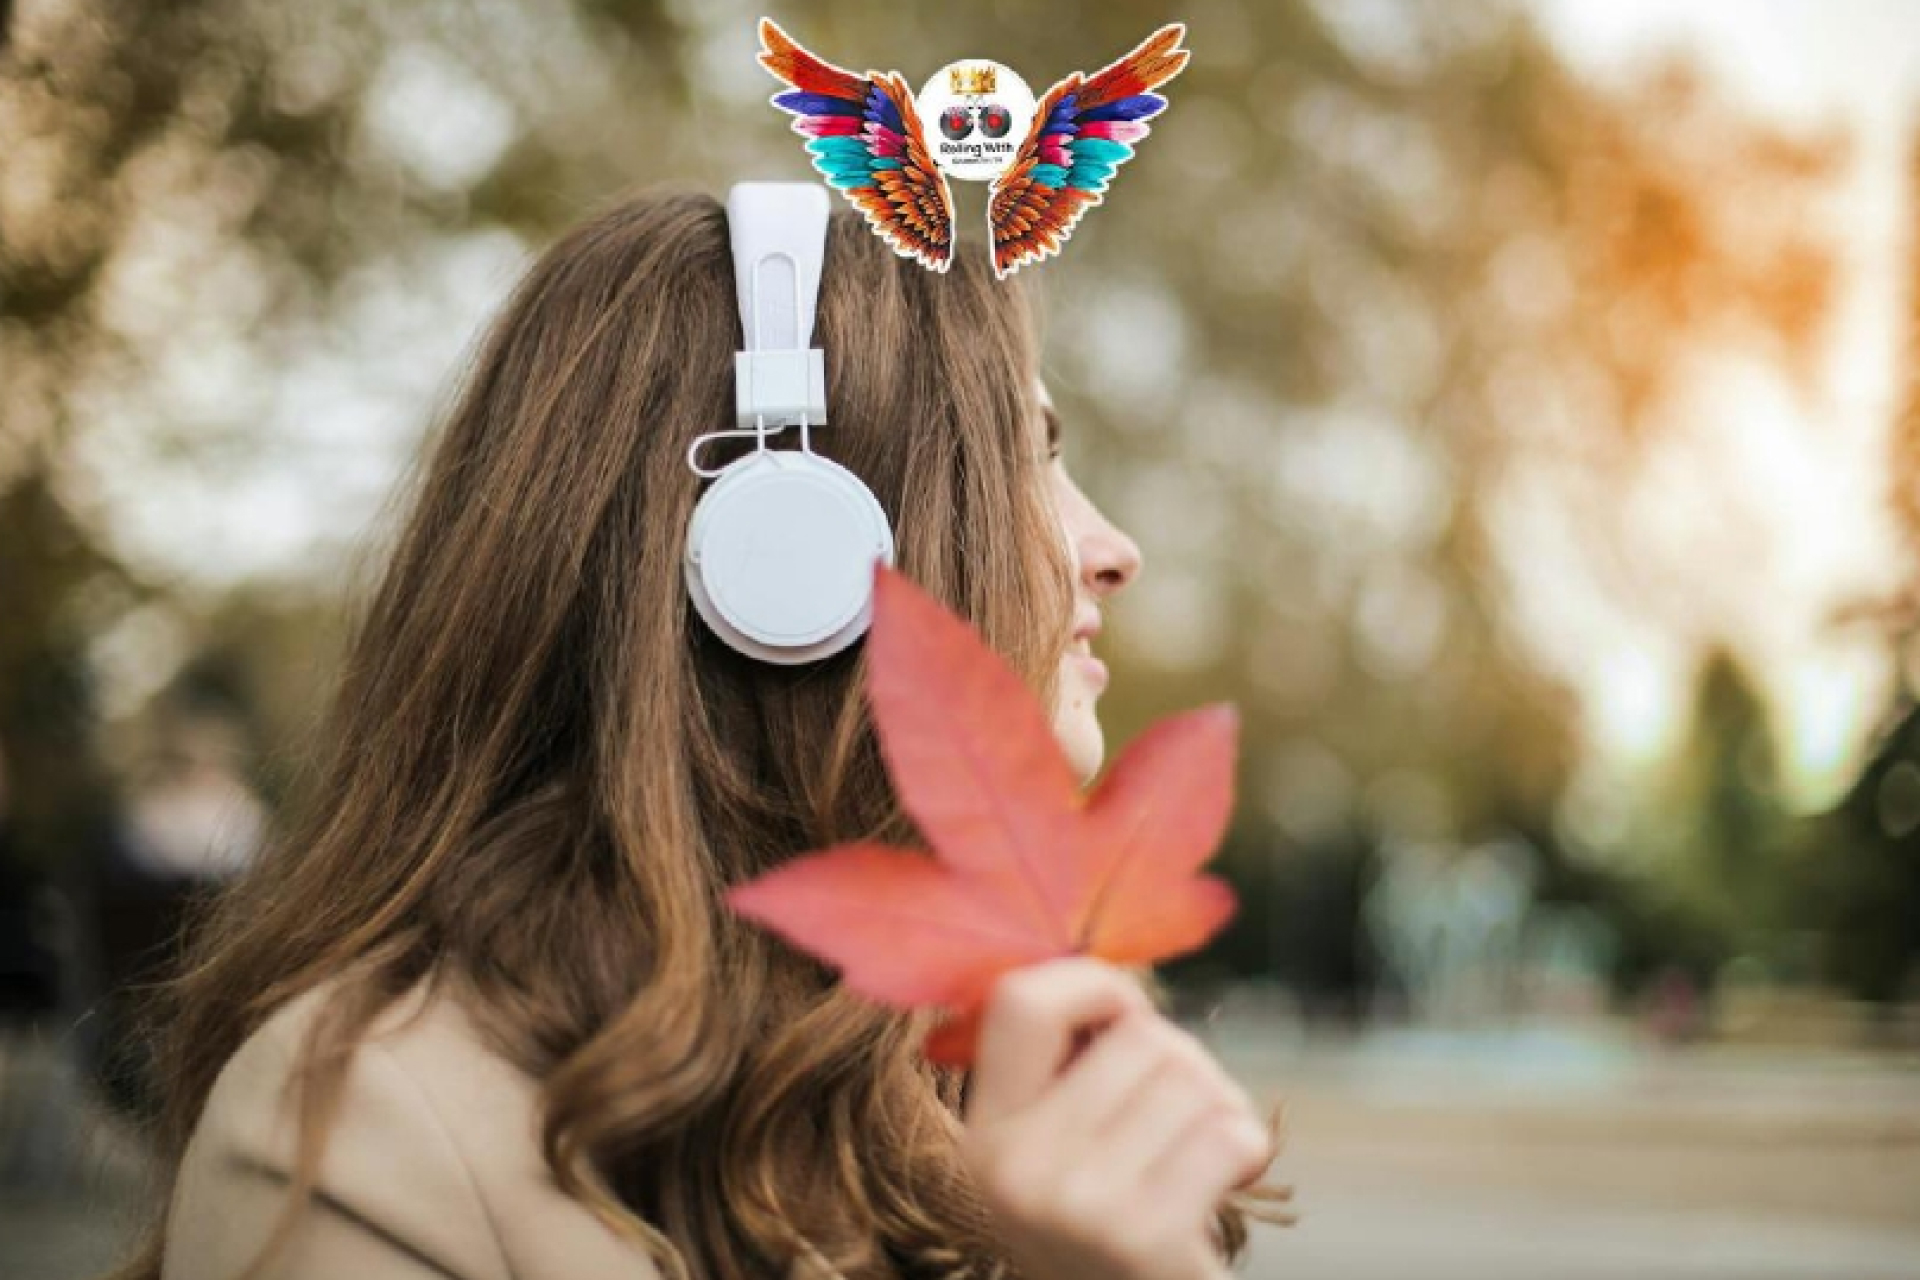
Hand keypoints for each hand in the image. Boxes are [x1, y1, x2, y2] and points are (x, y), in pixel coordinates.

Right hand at [959, 957, 1273, 1279]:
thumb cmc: (1111, 1224)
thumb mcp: (1057, 1150)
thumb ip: (1068, 1068)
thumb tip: (1119, 975)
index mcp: (983, 1132)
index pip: (1020, 997)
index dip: (1093, 984)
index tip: (1126, 1016)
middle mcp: (1013, 1166)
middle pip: (1139, 1034)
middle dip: (1183, 1061)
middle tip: (1178, 1117)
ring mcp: (1075, 1202)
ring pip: (1191, 1077)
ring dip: (1219, 1106)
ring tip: (1200, 1153)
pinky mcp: (1142, 1235)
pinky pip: (1229, 1135)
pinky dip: (1247, 1149)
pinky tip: (1224, 1181)